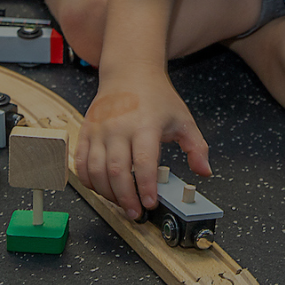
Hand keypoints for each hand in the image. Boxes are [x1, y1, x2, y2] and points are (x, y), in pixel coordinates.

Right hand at [75, 71, 211, 220]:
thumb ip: (196, 147)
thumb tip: (204, 171)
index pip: (144, 162)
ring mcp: (99, 130)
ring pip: (96, 170)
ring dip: (106, 193)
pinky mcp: (86, 131)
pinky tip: (101, 188)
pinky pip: (81, 162)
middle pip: (116, 171)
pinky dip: (87, 180)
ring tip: (121, 203)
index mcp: (145, 125)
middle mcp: (119, 127)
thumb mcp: (183, 119)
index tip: (150, 203)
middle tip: (135, 212)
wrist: (129, 72)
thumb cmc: (156, 96)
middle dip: (125, 198)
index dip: (146, 187)